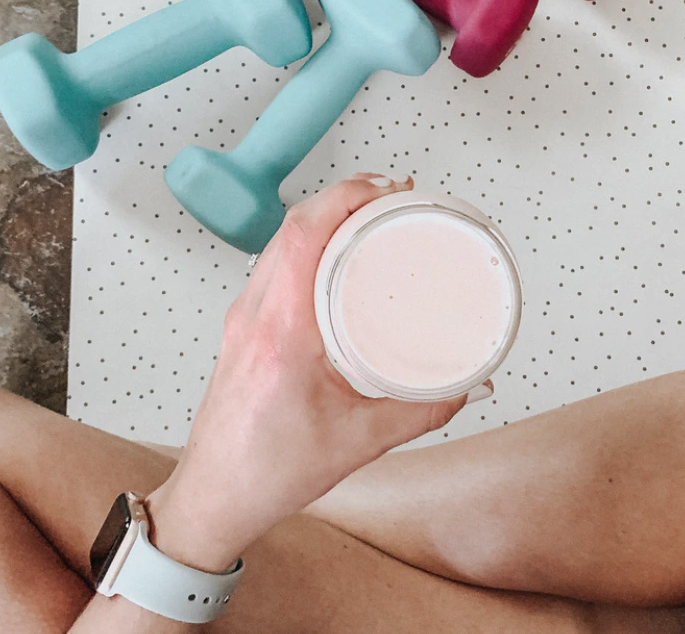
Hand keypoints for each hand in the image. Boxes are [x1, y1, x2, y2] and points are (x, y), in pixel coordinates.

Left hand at [146, 174, 473, 569]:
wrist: (216, 495)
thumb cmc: (267, 472)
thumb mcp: (361, 442)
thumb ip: (424, 411)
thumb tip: (469, 385)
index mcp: (280, 333)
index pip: (304, 235)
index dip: (345, 197)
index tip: (385, 190)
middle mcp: (255, 314)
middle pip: (292, 226)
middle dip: (344, 196)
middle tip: (390, 196)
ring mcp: (243, 316)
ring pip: (279, 240)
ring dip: (323, 215)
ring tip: (367, 213)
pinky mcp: (243, 324)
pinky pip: (273, 261)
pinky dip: (306, 241)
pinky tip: (333, 251)